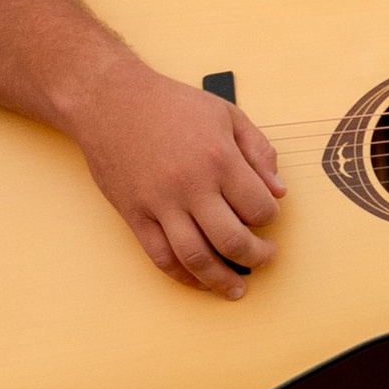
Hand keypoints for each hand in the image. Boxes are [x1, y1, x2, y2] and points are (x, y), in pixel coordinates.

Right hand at [65, 66, 286, 297]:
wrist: (109, 101)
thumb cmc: (169, 104)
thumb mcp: (226, 114)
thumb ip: (259, 150)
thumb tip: (279, 190)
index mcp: (218, 158)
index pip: (259, 207)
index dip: (270, 217)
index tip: (267, 216)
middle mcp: (190, 185)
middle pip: (233, 241)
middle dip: (257, 256)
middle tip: (264, 257)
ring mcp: (160, 204)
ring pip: (196, 258)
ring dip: (222, 280)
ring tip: (237, 286)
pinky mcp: (135, 215)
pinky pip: (161, 257)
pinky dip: (184, 276)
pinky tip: (199, 280)